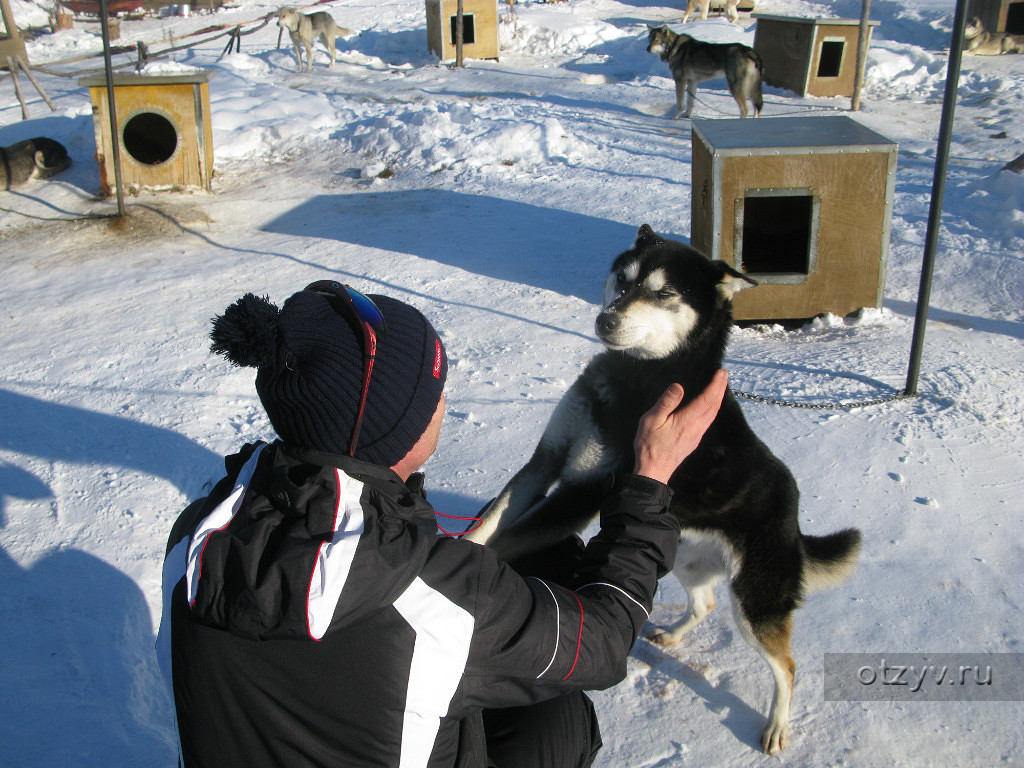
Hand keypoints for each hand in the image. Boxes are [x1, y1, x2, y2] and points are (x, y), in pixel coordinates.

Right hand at [632, 370, 727, 484]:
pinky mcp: (694, 440)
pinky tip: (710, 406)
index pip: (707, 399)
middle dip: (720, 388)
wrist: (654, 470)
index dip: (716, 385)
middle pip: (714, 405)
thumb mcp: (651, 420)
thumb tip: (679, 386)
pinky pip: (709, 420)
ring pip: (713, 414)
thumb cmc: (649, 445)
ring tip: (720, 387)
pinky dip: (713, 408)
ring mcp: (697, 435)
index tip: (722, 373)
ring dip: (718, 398)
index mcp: (687, 420)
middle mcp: (696, 427)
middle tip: (724, 375)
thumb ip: (666, 403)